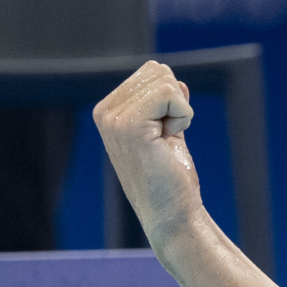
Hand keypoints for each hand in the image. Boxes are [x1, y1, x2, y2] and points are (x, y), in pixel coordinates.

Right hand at [93, 62, 202, 243]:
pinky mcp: (128, 125)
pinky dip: (182, 116)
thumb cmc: (171, 180)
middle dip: (175, 103)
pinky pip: (168, 93)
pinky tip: (169, 141)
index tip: (164, 134)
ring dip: (179, 112)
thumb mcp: (167, 133)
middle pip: (157, 71)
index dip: (172, 100)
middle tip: (166, 139)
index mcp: (108, 111)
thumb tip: (176, 81)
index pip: (152, 72)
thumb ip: (167, 106)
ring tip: (165, 143)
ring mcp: (113, 118)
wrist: (172, 215)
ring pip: (165, 80)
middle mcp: (104, 112)